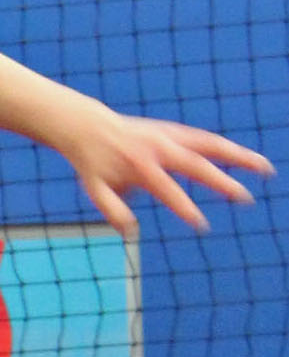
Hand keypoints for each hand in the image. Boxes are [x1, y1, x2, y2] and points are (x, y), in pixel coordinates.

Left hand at [60, 103, 273, 233]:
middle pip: (197, 164)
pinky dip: (228, 150)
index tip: (200, 224)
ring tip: (265, 169)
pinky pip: (207, 141)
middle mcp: (160, 147)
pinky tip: (249, 160)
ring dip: (239, 156)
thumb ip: (111, 209)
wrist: (91, 127)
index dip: (183, 206)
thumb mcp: (94, 188)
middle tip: (245, 198)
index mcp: (139, 164)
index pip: (166, 188)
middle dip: (222, 182)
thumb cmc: (93, 164)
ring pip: (211, 145)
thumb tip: (128, 229)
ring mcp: (171, 136)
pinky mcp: (177, 131)